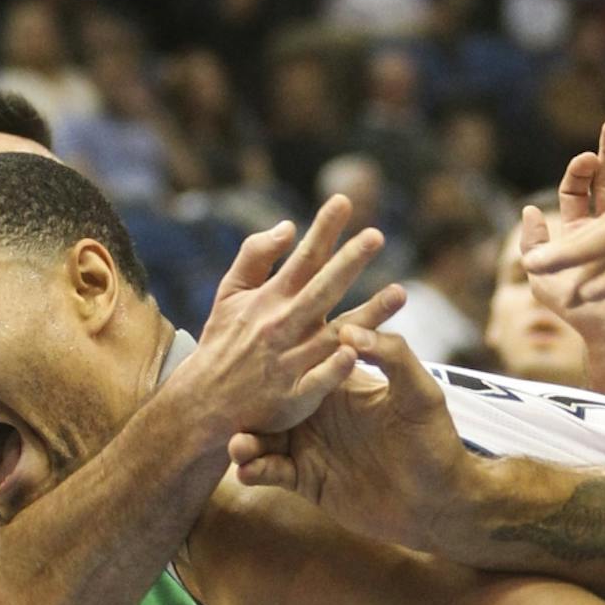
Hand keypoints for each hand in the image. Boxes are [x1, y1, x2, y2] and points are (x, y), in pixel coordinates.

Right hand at [178, 197, 384, 442]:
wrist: (203, 404)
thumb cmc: (223, 344)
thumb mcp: (229, 295)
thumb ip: (255, 257)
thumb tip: (288, 225)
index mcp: (270, 300)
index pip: (303, 258)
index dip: (323, 229)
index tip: (344, 200)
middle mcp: (282, 326)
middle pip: (322, 289)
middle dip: (349, 262)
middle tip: (376, 236)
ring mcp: (290, 362)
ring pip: (334, 334)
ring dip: (367, 314)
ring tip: (401, 293)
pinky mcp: (294, 397)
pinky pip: (320, 381)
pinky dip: (335, 367)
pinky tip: (356, 350)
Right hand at [228, 318, 474, 549]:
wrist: (439, 502)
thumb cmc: (437, 440)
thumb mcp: (421, 393)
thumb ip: (393, 355)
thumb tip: (351, 328)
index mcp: (340, 385)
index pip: (300, 362)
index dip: (275, 357)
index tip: (248, 355)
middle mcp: (318, 412)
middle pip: (270, 402)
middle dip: (248, 405)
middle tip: (233, 409)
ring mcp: (309, 447)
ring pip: (262, 438)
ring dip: (245, 441)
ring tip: (238, 447)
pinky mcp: (306, 481)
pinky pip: (271, 473)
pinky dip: (255, 471)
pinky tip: (248, 472)